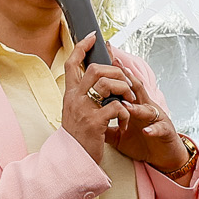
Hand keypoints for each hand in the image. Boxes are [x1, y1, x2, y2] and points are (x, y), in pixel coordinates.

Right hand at [61, 32, 135, 164]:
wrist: (74, 161)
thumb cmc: (78, 138)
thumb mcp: (75, 113)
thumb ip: (82, 96)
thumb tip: (96, 81)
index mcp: (70, 95)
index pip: (71, 63)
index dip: (82, 47)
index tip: (93, 37)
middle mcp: (74, 99)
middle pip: (94, 69)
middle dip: (115, 71)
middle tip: (125, 82)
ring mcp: (83, 110)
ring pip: (107, 83)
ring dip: (123, 88)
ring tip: (129, 99)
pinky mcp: (95, 123)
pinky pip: (116, 107)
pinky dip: (126, 112)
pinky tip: (125, 121)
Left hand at [107, 65, 193, 176]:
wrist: (162, 157)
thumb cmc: (141, 143)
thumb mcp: (119, 134)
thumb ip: (106, 124)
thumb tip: (87, 118)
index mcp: (134, 106)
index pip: (123, 86)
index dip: (115, 73)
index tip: (106, 58)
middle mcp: (145, 108)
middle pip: (136, 90)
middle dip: (127, 78)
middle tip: (116, 67)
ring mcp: (156, 119)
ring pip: (147, 108)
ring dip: (136, 107)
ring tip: (125, 105)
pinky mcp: (165, 131)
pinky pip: (159, 129)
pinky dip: (153, 129)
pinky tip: (146, 131)